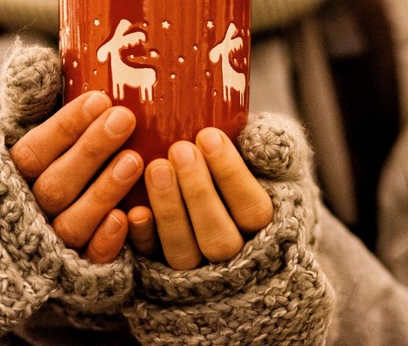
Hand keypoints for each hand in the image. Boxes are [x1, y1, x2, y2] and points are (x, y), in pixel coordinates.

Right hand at [9, 91, 142, 263]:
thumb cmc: (22, 168)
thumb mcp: (16, 131)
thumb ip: (28, 99)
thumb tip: (37, 61)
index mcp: (5, 175)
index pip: (32, 151)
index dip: (65, 127)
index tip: (99, 100)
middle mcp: (20, 213)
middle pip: (54, 186)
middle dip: (91, 151)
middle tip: (125, 118)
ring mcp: (42, 247)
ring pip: (71, 225)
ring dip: (103, 192)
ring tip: (135, 160)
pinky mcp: (68, 273)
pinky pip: (85, 264)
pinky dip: (104, 244)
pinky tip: (127, 218)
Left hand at [127, 128, 272, 269]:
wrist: (223, 209)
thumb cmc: (251, 175)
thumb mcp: (273, 162)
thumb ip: (273, 147)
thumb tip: (258, 137)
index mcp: (266, 229)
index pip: (252, 209)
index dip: (231, 174)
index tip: (209, 136)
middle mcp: (235, 258)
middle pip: (219, 237)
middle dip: (198, 192)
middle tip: (180, 149)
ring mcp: (198, 270)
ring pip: (184, 253)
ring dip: (169, 210)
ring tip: (156, 167)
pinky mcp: (163, 272)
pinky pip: (151, 262)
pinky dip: (143, 237)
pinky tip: (134, 210)